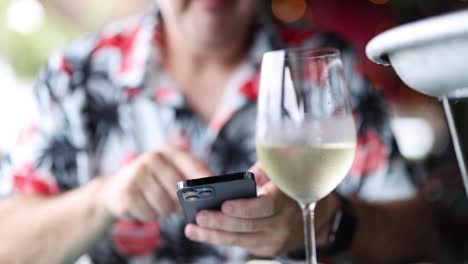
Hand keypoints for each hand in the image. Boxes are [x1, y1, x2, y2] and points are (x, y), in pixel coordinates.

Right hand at [98, 147, 211, 221]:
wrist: (114, 189)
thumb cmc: (152, 183)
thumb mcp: (170, 173)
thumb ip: (190, 180)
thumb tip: (214, 195)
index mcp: (170, 152)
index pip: (194, 166)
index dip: (206, 181)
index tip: (217, 194)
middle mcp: (153, 158)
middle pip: (179, 190)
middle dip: (180, 203)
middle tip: (177, 207)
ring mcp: (138, 173)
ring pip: (165, 205)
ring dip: (164, 212)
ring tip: (157, 204)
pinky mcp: (127, 191)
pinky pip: (150, 214)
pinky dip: (150, 216)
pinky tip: (143, 207)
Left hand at [184, 162, 339, 256]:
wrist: (318, 217)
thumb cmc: (290, 188)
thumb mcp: (281, 173)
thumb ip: (261, 171)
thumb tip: (235, 179)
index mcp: (284, 198)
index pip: (265, 206)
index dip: (244, 207)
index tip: (224, 203)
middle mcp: (281, 222)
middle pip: (247, 226)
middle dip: (219, 223)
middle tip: (198, 217)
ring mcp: (275, 239)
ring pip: (241, 239)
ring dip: (214, 235)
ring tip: (192, 229)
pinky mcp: (268, 249)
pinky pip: (242, 244)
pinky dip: (222, 239)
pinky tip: (204, 233)